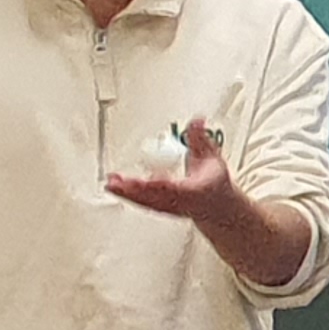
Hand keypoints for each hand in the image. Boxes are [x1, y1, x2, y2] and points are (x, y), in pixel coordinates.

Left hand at [103, 120, 237, 225]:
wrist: (217, 207)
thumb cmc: (214, 183)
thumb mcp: (211, 157)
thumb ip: (200, 138)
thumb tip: (196, 120)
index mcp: (193, 191)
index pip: (175, 188)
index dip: (160, 183)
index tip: (149, 177)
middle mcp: (178, 202)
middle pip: (153, 196)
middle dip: (134, 189)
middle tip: (117, 181)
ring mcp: (168, 207)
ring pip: (144, 201)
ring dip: (127, 194)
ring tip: (111, 183)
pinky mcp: (159, 208)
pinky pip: (142, 203)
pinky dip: (130, 196)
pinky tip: (118, 187)